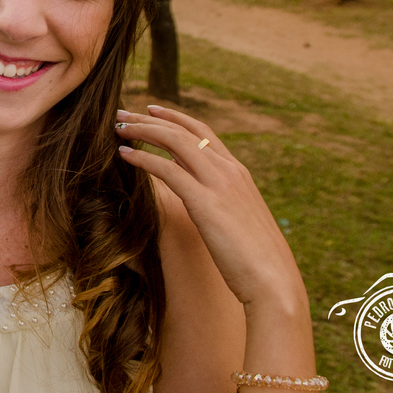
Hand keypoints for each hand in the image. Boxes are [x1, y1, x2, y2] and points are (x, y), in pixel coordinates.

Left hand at [115, 105, 305, 312]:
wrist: (274, 282)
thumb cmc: (255, 259)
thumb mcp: (237, 218)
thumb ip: (218, 198)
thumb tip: (192, 187)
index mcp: (238, 173)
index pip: (203, 131)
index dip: (175, 118)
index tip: (152, 110)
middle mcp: (229, 171)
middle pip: (184, 131)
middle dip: (150, 119)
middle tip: (123, 113)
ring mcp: (219, 184)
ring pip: (174, 142)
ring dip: (142, 131)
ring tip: (118, 128)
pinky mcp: (205, 202)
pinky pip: (167, 169)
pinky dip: (143, 158)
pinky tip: (124, 156)